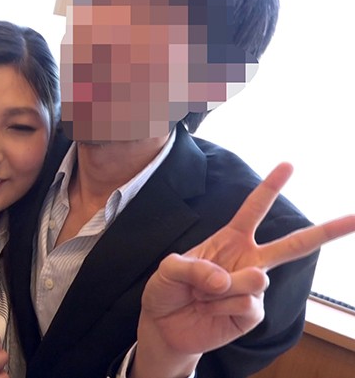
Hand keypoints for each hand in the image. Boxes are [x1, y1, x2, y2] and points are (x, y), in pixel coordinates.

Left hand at [133, 162, 354, 377]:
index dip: (270, 188)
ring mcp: (253, 288)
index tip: (289, 165)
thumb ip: (193, 267)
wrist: (165, 327)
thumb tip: (228, 279)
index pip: (253, 210)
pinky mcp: (252, 313)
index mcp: (230, 240)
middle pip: (293, 245)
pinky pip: (247, 304)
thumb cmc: (167, 291)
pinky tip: (211, 310)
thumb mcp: (168, 270)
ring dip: (222, 288)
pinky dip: (223, 306)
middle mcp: (248, 261)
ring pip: (256, 279)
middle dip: (326, 232)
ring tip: (202, 295)